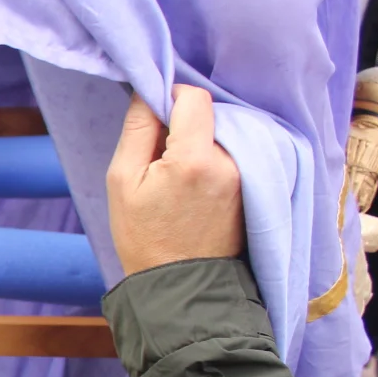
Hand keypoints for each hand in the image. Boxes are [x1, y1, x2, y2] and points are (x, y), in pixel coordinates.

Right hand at [106, 85, 244, 276]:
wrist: (181, 284)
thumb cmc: (144, 235)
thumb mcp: (122, 179)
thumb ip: (138, 128)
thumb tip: (150, 92)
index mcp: (195, 159)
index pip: (194, 97)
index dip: (171, 97)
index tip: (155, 117)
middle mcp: (230, 162)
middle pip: (210, 114)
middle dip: (185, 123)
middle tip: (162, 154)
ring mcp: (248, 174)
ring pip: (222, 132)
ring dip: (201, 141)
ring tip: (179, 175)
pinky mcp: (255, 185)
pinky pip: (235, 152)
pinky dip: (215, 157)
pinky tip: (197, 185)